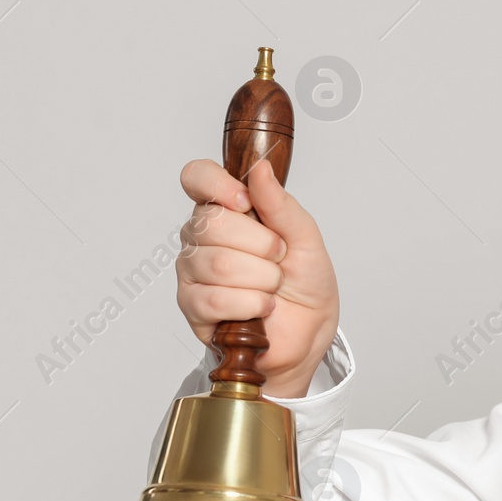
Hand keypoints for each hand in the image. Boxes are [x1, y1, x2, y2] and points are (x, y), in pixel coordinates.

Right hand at [174, 157, 339, 398]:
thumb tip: (260, 168)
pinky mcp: (192, 307)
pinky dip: (251, 304)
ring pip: (218, 264)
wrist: (308, 332)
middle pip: (212, 223)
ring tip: (273, 287)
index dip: (217, 184)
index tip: (246, 202)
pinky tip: (262, 308)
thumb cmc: (305, 282)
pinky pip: (214, 299)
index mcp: (226, 209)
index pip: (197, 177)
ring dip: (261, 279)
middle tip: (278, 259)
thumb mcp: (306, 238)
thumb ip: (281, 204)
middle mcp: (201, 237)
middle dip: (261, 245)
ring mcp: (192, 271)